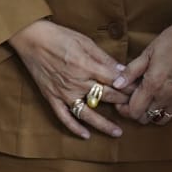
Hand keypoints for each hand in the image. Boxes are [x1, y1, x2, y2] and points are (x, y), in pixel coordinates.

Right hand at [8, 19, 132, 139]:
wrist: (32, 39)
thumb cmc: (60, 36)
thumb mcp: (85, 42)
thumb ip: (104, 58)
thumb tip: (122, 69)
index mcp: (86, 66)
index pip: (113, 80)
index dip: (128, 86)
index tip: (139, 91)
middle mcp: (76, 82)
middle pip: (105, 96)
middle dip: (122, 102)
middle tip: (135, 108)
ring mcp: (63, 93)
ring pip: (87, 113)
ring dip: (103, 124)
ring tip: (117, 132)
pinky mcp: (52, 98)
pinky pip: (64, 117)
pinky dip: (74, 128)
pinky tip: (86, 135)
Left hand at [121, 8, 171, 125]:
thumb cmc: (171, 41)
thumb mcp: (148, 52)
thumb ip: (131, 71)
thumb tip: (116, 85)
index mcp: (153, 84)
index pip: (134, 111)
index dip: (124, 109)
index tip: (122, 101)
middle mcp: (167, 96)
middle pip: (145, 118)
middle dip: (137, 111)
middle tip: (135, 99)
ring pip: (160, 120)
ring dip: (152, 114)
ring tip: (150, 100)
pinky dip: (168, 112)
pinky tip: (164, 100)